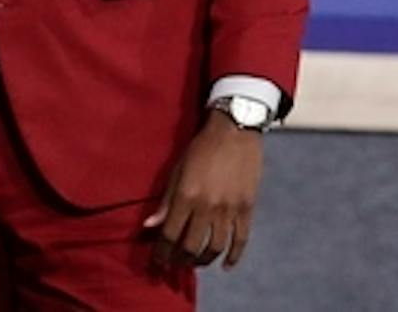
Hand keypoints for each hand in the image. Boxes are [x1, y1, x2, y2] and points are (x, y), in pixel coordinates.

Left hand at [143, 109, 263, 270]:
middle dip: (180, 260)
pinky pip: (241, 240)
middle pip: (192, 246)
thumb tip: (150, 225)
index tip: (159, 261)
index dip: (163, 252)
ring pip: (215, 247)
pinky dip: (233, 256)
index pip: (171, 234)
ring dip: (203, 260)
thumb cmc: (201, 148)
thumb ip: (166, 200)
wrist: (235, 132)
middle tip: (175, 264)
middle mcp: (207, 206)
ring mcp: (229, 209)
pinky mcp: (247, 209)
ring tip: (195, 262)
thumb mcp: (177, 169)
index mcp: (186, 195)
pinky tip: (225, 265)